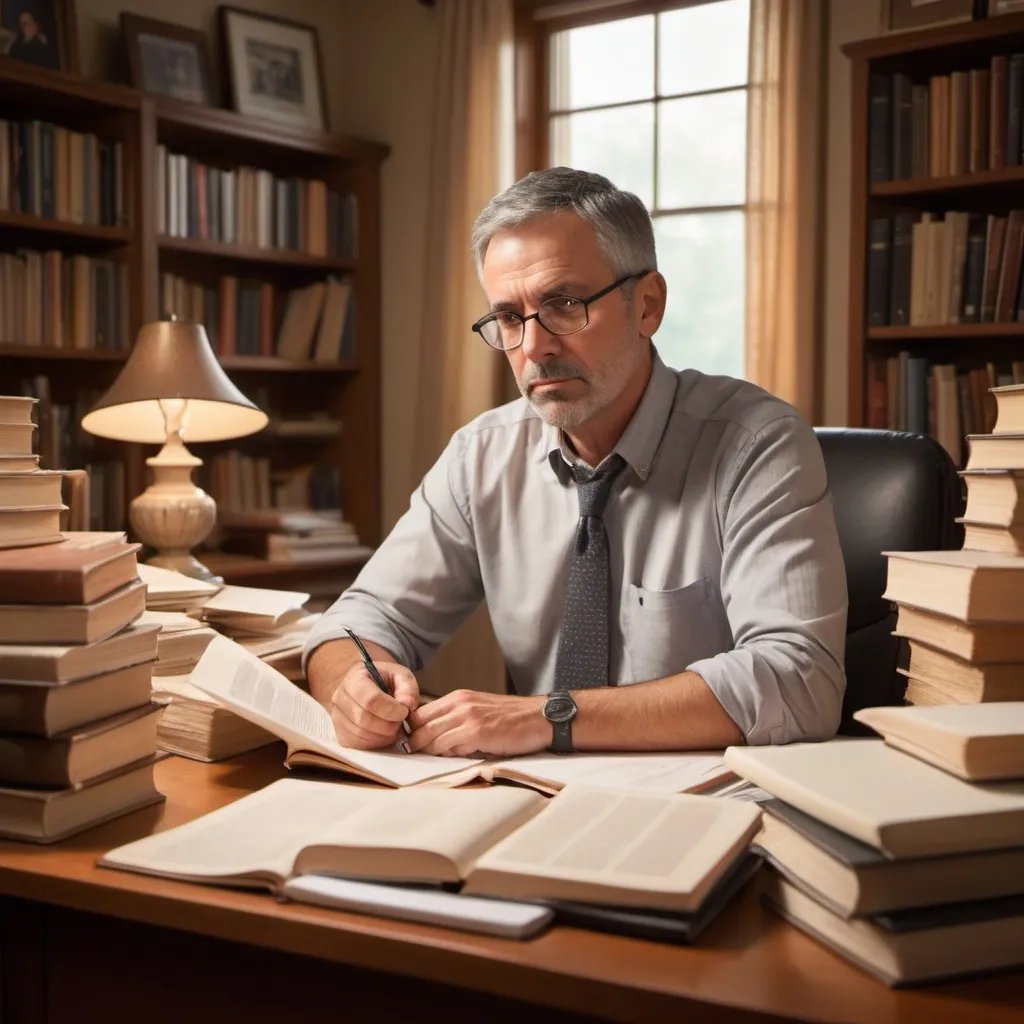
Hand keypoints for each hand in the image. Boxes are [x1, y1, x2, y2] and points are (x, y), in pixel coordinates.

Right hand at [328, 661, 418, 749]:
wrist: (367, 688)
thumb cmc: (385, 681)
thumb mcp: (400, 675)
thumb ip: (407, 687)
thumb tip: (407, 704)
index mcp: (354, 679)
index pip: (369, 700)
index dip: (390, 710)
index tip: (404, 711)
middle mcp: (340, 698)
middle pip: (364, 719)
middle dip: (389, 724)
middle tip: (401, 721)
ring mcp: (337, 718)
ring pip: (361, 734)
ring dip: (384, 735)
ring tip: (395, 726)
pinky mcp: (341, 734)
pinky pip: (359, 745)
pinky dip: (377, 743)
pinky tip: (385, 733)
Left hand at [407, 690, 549, 756]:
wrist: (541, 718)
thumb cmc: (513, 720)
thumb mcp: (480, 713)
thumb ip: (458, 723)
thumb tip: (437, 743)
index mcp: (458, 697)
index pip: (421, 712)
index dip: (411, 729)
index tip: (408, 743)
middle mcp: (459, 702)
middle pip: (420, 722)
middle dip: (411, 740)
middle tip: (407, 753)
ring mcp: (467, 716)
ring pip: (429, 734)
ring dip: (423, 749)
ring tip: (423, 758)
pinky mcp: (476, 731)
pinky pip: (446, 744)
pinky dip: (441, 753)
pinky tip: (447, 758)